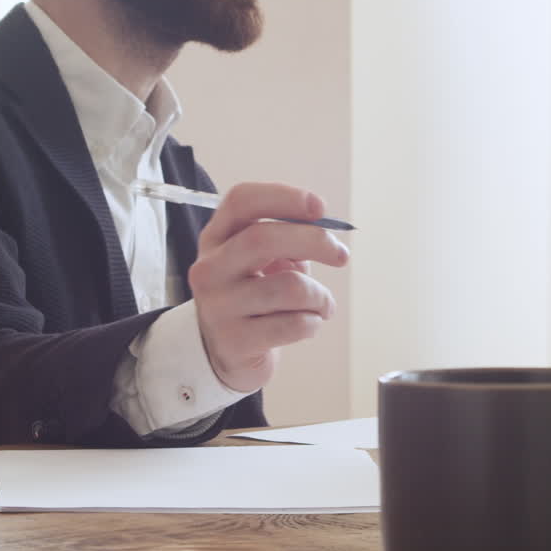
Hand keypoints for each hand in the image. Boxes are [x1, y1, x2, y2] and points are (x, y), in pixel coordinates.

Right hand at [188, 182, 349, 392]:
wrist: (224, 352)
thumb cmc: (254, 296)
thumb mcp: (263, 262)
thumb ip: (288, 242)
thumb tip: (326, 237)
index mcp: (216, 238)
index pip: (241, 201)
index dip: (284, 197)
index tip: (320, 208)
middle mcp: (209, 268)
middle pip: (262, 239)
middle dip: (314, 241)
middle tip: (341, 255)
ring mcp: (218, 306)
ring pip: (289, 287)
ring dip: (320, 296)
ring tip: (323, 305)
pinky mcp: (235, 342)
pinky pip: (294, 324)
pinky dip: (313, 322)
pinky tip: (309, 324)